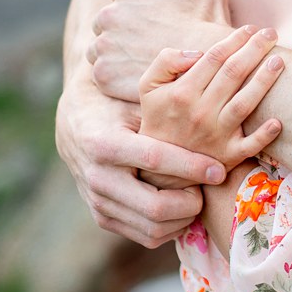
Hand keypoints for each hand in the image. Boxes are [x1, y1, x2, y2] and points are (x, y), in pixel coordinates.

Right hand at [55, 79, 225, 248]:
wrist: (72, 129)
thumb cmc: (112, 104)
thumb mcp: (131, 93)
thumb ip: (164, 79)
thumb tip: (198, 56)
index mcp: (102, 143)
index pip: (153, 158)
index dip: (189, 165)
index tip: (218, 168)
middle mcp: (97, 178)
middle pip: (154, 206)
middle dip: (190, 201)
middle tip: (209, 186)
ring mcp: (98, 202)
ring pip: (153, 227)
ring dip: (183, 216)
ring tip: (198, 195)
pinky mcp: (103, 218)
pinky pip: (145, 235)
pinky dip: (170, 226)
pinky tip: (182, 207)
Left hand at [90, 0, 231, 102]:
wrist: (207, 63)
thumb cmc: (208, 22)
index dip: (134, 8)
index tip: (148, 21)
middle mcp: (107, 14)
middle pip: (103, 22)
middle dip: (118, 31)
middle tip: (142, 45)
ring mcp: (102, 45)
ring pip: (98, 49)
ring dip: (112, 55)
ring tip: (137, 64)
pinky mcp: (103, 74)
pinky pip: (101, 74)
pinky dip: (115, 78)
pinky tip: (135, 80)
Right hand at [136, 30, 283, 167]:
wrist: (158, 161)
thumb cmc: (158, 116)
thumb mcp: (148, 85)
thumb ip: (166, 61)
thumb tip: (196, 53)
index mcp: (182, 92)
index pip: (214, 58)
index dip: (234, 40)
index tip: (249, 29)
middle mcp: (200, 112)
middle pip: (233, 73)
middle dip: (255, 49)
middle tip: (270, 34)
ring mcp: (216, 135)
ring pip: (246, 103)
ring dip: (265, 80)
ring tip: (279, 61)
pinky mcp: (228, 155)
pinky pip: (251, 145)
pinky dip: (265, 135)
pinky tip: (278, 121)